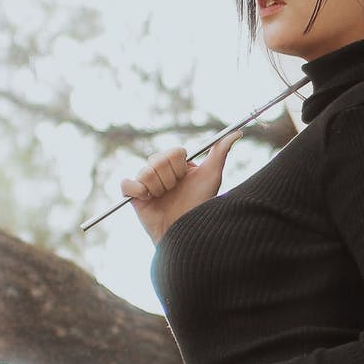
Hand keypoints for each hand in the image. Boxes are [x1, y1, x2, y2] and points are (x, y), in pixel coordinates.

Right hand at [121, 131, 241, 243]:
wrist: (186, 232)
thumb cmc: (200, 204)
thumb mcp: (212, 176)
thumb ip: (220, 152)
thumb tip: (237, 132)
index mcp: (176, 164)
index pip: (173, 152)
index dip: (180, 166)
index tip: (186, 178)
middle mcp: (160, 170)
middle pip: (158, 159)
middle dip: (170, 178)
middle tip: (175, 190)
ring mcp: (146, 182)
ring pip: (146, 172)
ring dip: (159, 188)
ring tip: (164, 199)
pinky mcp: (133, 196)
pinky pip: (126, 184)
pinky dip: (137, 191)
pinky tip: (148, 199)